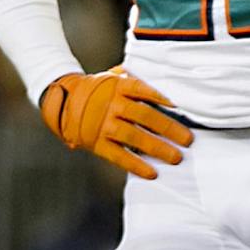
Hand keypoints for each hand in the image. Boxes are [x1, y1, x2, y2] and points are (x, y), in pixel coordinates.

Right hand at [40, 69, 190, 178]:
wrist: (61, 98)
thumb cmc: (96, 89)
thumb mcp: (112, 77)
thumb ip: (133, 80)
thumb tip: (164, 85)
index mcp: (117, 86)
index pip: (142, 89)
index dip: (160, 97)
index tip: (178, 106)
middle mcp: (112, 105)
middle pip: (144, 116)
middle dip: (169, 129)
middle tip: (188, 140)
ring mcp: (104, 125)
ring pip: (134, 137)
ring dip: (158, 148)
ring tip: (176, 157)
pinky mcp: (97, 142)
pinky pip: (119, 156)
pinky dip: (136, 165)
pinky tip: (152, 172)